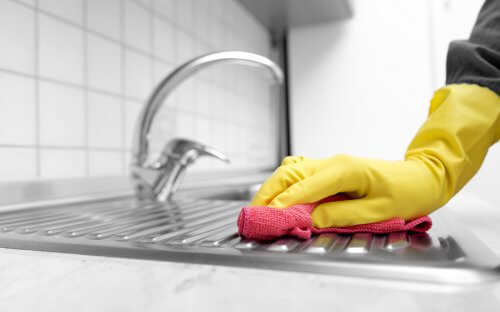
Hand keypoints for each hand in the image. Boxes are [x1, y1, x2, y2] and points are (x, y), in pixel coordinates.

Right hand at [251, 84, 499, 227]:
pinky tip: (279, 195)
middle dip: (268, 192)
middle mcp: (332, 162)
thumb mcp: (378, 211)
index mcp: (344, 170)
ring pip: (291, 169)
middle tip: (253, 211)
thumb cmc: (404, 194)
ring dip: (273, 186)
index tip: (268, 216)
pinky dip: (284, 183)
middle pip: (290, 172)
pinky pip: (300, 171)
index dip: (284, 202)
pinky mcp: (330, 169)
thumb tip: (312, 219)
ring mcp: (330, 163)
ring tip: (261, 205)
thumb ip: (342, 215)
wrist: (420, 178)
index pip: (304, 186)